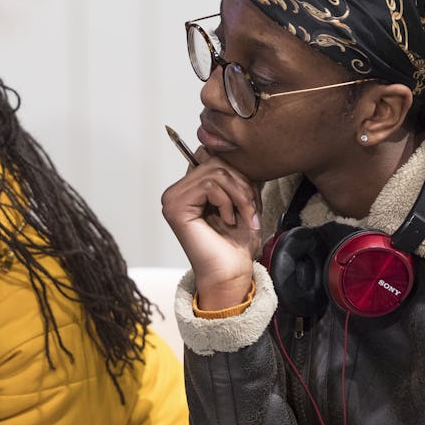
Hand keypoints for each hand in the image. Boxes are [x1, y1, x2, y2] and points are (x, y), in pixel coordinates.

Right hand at [160, 151, 261, 310]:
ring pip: (215, 172)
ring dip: (239, 194)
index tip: (251, 198)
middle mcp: (176, 192)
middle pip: (214, 160)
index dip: (238, 172)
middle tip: (252, 210)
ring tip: (243, 217)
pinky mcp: (175, 207)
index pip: (212, 156)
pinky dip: (227, 201)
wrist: (232, 272)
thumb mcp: (243, 200)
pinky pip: (209, 184)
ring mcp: (172, 199)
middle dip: (242, 183)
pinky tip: (228, 220)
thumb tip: (244, 152)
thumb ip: (237, 175)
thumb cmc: (236, 244)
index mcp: (190, 188)